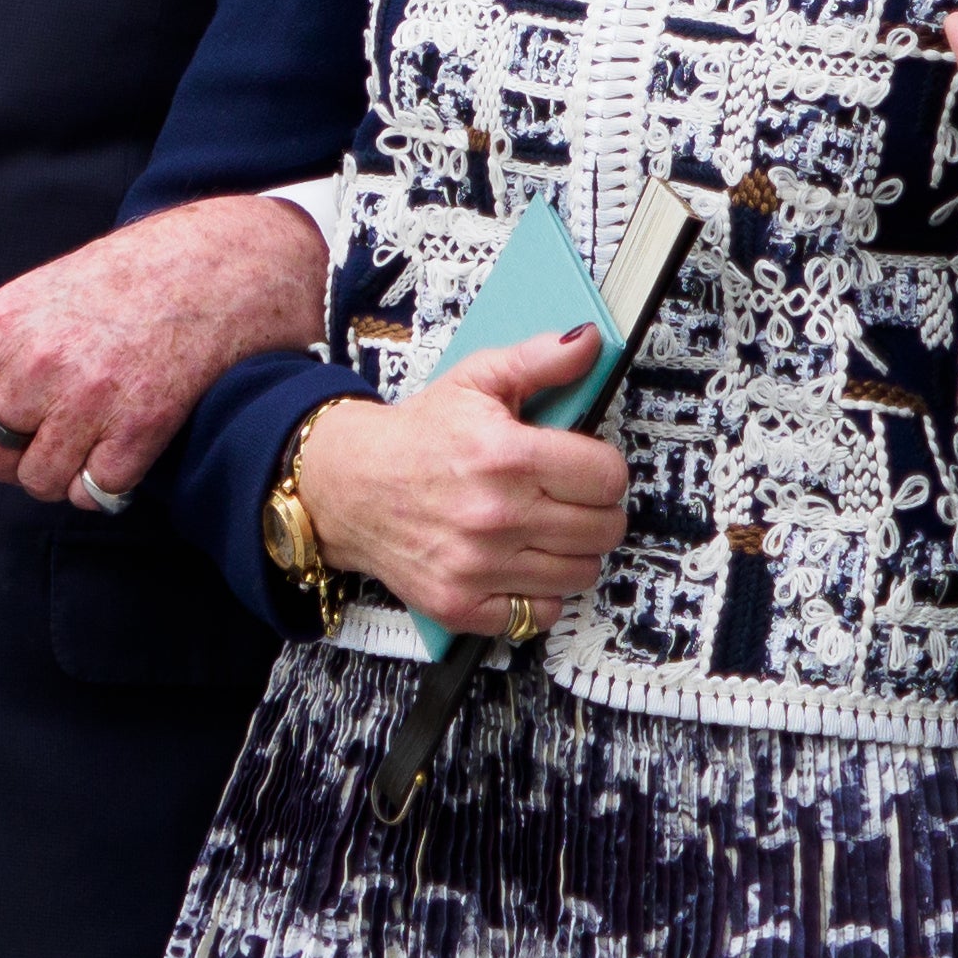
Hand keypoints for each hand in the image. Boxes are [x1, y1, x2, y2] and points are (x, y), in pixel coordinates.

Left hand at [0, 194, 327, 502]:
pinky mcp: (137, 428)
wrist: (213, 269)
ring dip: (61, 474)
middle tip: (49, 438)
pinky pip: (93, 491)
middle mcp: (37, 364)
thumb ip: (0, 351)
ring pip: (40, 482)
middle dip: (16, 459)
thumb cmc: (126, 280)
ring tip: (87, 441)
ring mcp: (87, 399)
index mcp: (2, 326)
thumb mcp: (41, 292)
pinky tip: (121, 448)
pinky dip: (104, 482)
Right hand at [288, 334, 624, 631]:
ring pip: (580, 573)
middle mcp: (496, 516)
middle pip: (603, 529)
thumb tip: (590, 342)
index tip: (584, 465)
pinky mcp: (462, 605)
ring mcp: (479, 567)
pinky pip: (538, 614)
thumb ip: (540, 359)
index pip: (608, 477)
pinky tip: (520, 562)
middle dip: (596, 509)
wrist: (349, 484)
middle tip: (568, 496)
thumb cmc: (418, 433)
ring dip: (572, 551)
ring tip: (545, 527)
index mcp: (507, 456)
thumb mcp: (477, 379)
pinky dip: (538, 593)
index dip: (603, 468)